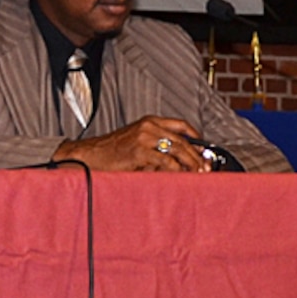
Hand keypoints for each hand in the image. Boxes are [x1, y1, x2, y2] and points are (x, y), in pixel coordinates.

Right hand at [52, 116, 209, 171]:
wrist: (89, 155)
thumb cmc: (111, 152)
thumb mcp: (136, 143)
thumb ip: (156, 147)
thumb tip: (178, 161)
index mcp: (150, 122)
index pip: (181, 125)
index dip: (196, 137)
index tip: (205, 150)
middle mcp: (149, 126)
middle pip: (183, 139)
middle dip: (197, 155)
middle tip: (206, 167)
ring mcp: (144, 137)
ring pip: (177, 149)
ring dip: (191, 163)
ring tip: (199, 173)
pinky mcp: (139, 151)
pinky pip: (165, 160)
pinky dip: (176, 169)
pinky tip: (181, 176)